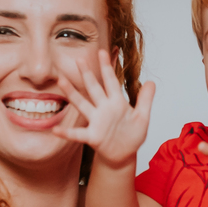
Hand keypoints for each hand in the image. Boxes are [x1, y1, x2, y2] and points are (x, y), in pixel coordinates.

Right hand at [54, 48, 154, 167]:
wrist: (124, 154)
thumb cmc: (132, 135)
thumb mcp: (142, 117)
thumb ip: (145, 100)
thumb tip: (152, 82)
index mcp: (117, 102)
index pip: (111, 81)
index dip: (107, 67)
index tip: (103, 51)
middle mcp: (104, 109)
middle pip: (94, 88)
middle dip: (88, 74)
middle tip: (79, 59)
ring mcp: (96, 121)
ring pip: (83, 104)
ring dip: (72, 94)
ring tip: (62, 81)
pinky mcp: (92, 136)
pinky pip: (78, 134)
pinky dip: (67, 132)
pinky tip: (56, 129)